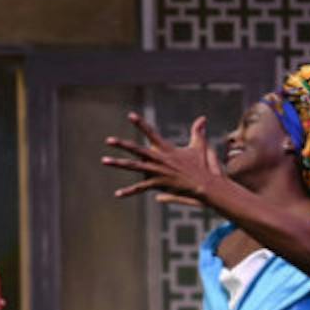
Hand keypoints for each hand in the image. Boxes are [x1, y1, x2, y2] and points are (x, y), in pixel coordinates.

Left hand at [102, 113, 222, 202]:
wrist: (205, 184)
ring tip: (104, 160)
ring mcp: (157, 172)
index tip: (130, 115)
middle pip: (137, 149)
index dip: (140, 123)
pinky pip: (141, 188)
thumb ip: (198, 132)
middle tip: (108, 140)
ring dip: (118, 163)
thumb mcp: (199, 147)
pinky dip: (130, 191)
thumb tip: (203, 118)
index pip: (151, 133)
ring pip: (134, 166)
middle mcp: (159, 159)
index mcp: (166, 149)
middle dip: (122, 144)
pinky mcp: (158, 184)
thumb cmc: (202, 166)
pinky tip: (118, 194)